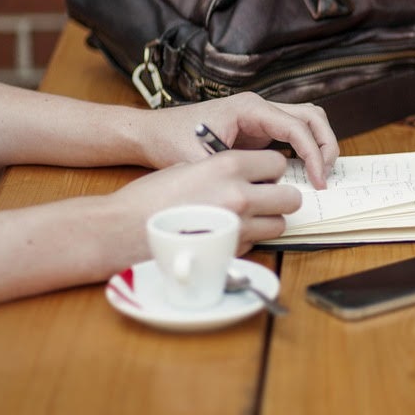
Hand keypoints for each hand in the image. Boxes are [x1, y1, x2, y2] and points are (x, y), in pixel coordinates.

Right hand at [108, 150, 299, 254]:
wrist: (123, 230)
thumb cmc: (150, 197)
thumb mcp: (189, 166)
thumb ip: (224, 169)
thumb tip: (248, 175)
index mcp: (228, 165)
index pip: (278, 163)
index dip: (272, 170)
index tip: (263, 175)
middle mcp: (240, 195)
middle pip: (291, 197)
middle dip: (280, 197)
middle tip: (264, 198)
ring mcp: (238, 227)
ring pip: (279, 224)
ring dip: (268, 221)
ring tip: (246, 218)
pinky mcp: (231, 251)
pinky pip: (258, 243)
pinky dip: (249, 239)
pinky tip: (226, 233)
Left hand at [137, 92, 338, 188]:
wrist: (152, 132)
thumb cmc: (171, 140)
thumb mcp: (200, 161)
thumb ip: (231, 175)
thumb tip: (261, 193)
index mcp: (249, 108)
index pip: (297, 126)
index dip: (313, 154)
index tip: (318, 180)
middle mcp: (259, 107)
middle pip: (312, 116)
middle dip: (325, 145)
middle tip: (326, 176)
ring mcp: (261, 116)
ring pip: (307, 120)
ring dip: (319, 144)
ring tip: (320, 174)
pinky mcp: (259, 129)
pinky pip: (294, 133)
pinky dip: (306, 149)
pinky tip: (303, 173)